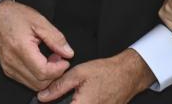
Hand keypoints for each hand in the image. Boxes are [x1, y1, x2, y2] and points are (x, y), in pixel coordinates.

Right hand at [0, 0, 73, 91]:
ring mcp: (9, 68)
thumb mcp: (39, 21)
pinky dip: (38, 75)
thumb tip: (68, 52)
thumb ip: (55, 38)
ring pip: (33, 85)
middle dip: (54, 74)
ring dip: (46, 76)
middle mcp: (12, 62)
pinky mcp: (8, 70)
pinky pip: (26, 81)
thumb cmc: (14, 16)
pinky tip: (41, 61)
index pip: (43, 72)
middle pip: (39, 83)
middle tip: (59, 58)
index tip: (65, 60)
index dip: (58, 69)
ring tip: (51, 59)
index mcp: (21, 48)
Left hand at [36, 49, 153, 102]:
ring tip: (77, 96)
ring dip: (75, 103)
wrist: (128, 74)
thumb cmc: (106, 72)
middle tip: (66, 96)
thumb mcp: (78, 73)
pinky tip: (84, 98)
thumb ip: (59, 86)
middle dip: (65, 103)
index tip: (49, 101)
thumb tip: (43, 96)